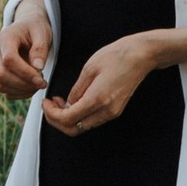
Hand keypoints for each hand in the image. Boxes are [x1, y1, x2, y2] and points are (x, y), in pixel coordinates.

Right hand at [0, 1, 53, 103]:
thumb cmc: (35, 29)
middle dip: (23, 84)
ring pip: (1, 84)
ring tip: (38, 83)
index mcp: (4, 37)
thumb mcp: (43, 33)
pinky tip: (31, 87)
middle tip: (42, 84)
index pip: (8, 59)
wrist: (28, 27)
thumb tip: (38, 67)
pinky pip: (4, 89)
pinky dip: (18, 93)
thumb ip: (40, 48)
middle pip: (1, 74)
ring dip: (21, 90)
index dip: (25, 73)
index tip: (41, 80)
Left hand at [42, 33, 163, 133]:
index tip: (45, 103)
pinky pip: (92, 120)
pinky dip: (79, 116)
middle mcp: (106, 111)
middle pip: (74, 129)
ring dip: (67, 119)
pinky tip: (74, 102)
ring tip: (59, 102)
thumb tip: (68, 104)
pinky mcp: (115, 110)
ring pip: (83, 126)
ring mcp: (112, 112)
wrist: (141, 56)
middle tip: (48, 107)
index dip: (51, 114)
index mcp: (97, 99)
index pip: (67, 119)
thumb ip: (76, 89)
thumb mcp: (89, 68)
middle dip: (56, 121)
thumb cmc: (116, 56)